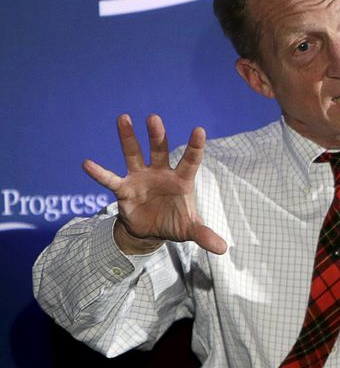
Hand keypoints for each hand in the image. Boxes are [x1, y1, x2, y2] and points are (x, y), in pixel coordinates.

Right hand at [82, 114, 227, 254]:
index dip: (195, 147)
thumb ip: (205, 235)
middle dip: (157, 135)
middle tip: (153, 118)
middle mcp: (161, 173)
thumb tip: (223, 249)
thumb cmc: (174, 222)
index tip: (199, 130)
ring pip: (134, 155)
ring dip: (128, 138)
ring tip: (123, 118)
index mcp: (181, 180)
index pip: (190, 161)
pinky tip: (87, 163)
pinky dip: (99, 173)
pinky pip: (110, 179)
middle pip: (160, 151)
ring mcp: (141, 178)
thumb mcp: (190, 230)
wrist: (151, 230)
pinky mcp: (124, 189)